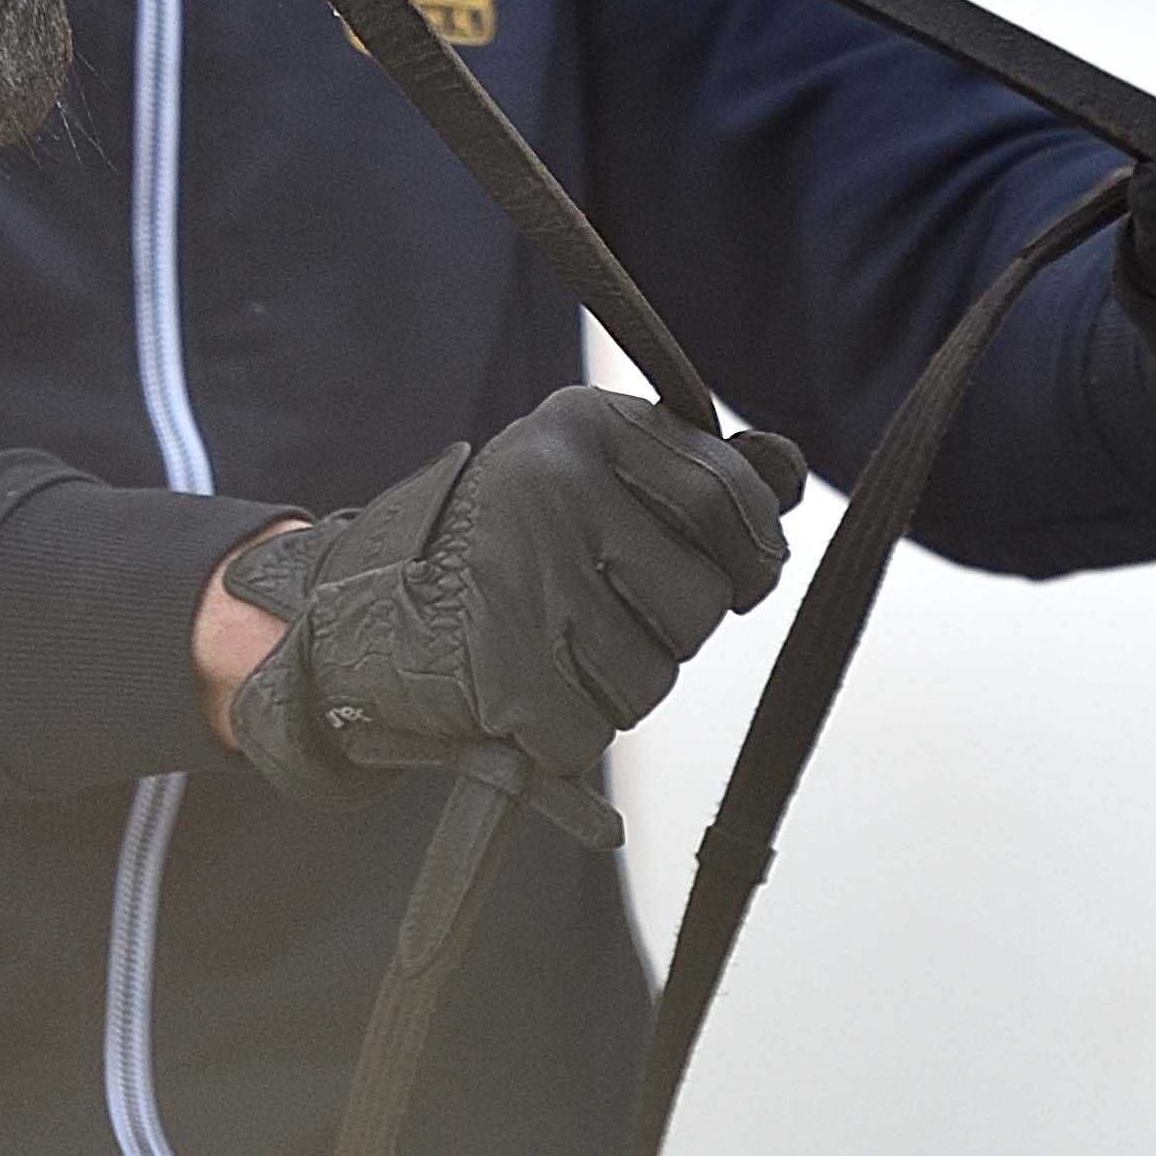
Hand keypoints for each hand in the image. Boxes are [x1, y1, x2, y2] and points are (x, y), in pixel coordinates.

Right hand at [214, 387, 801, 846]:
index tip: (748, 576)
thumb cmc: (511, 546)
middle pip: (702, 602)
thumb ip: (697, 475)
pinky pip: (591, 731)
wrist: (366, 614)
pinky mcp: (498, 665)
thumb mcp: (593, 476)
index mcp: (584, 423)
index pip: (728, 496)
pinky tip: (528, 693)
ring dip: (621, 686)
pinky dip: (568, 732)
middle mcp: (553, 484)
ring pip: (655, 676)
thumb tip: (790, 472)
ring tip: (564, 650)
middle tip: (615, 614)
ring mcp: (523, 573)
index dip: (756, 551)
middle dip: (673, 628)